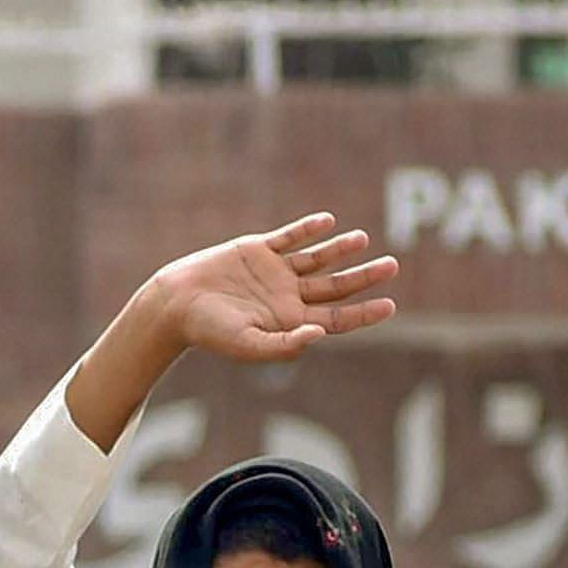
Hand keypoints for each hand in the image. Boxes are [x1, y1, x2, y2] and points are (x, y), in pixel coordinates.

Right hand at [66, 213, 403, 449]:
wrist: (176, 304)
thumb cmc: (210, 333)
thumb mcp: (248, 345)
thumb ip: (284, 345)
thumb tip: (318, 336)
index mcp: (290, 322)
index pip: (336, 319)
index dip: (363, 313)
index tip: (389, 306)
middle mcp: (287, 296)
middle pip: (334, 287)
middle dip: (363, 277)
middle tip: (392, 266)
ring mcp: (274, 272)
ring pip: (316, 259)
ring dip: (339, 249)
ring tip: (361, 239)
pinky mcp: (258, 250)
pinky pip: (289, 237)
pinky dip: (307, 229)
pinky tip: (326, 222)